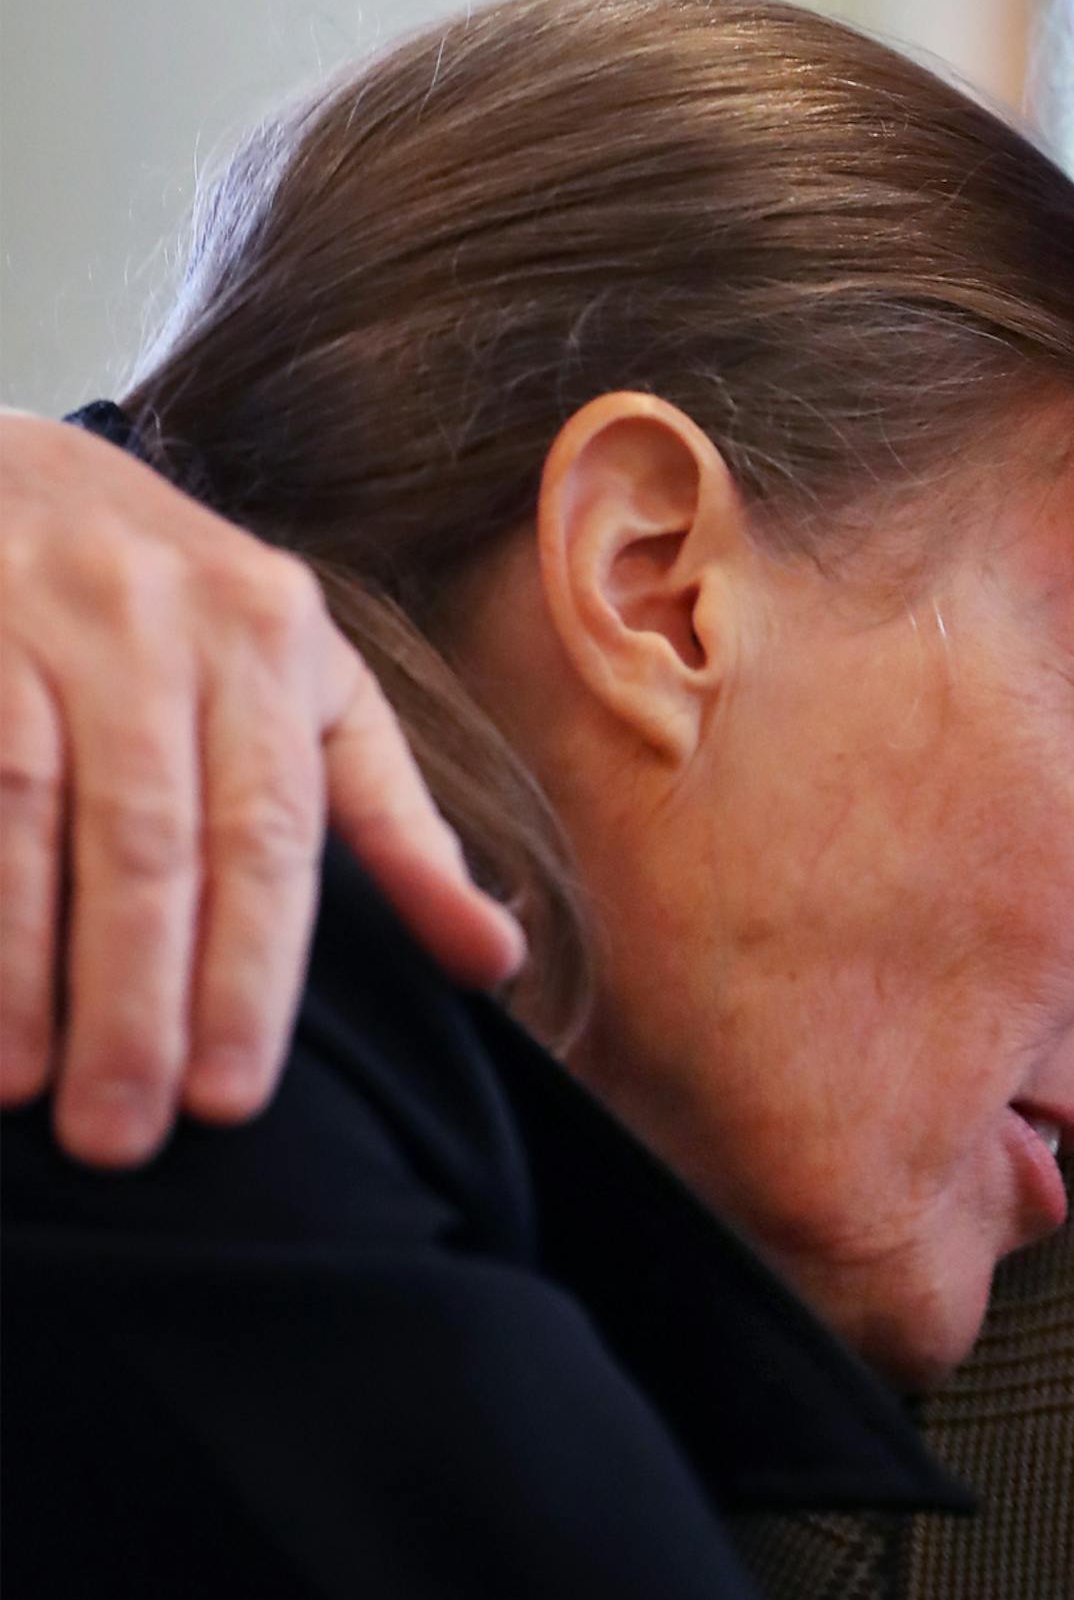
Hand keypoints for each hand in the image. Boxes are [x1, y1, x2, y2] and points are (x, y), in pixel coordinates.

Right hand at [0, 409, 523, 1164]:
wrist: (9, 464)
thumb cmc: (184, 611)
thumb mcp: (315, 690)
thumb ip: (398, 826)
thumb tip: (499, 962)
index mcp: (270, 634)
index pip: (270, 832)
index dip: (252, 971)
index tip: (233, 1097)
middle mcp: (152, 614)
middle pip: (150, 839)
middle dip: (139, 1000)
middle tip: (124, 1135)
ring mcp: (27, 613)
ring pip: (25, 811)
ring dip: (22, 965)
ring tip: (27, 1090)